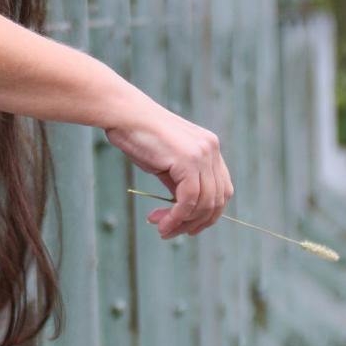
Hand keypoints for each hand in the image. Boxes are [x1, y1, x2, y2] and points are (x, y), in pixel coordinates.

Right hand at [104, 94, 233, 237]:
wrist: (123, 114)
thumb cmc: (138, 136)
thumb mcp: (166, 163)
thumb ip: (181, 183)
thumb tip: (185, 211)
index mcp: (210, 148)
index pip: (222, 190)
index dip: (207, 213)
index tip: (186, 226)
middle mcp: (212, 150)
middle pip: (217, 200)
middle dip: (195, 222)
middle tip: (169, 231)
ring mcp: (202, 154)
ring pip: (204, 203)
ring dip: (183, 223)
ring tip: (161, 228)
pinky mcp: (189, 159)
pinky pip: (189, 199)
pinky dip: (177, 216)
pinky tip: (161, 221)